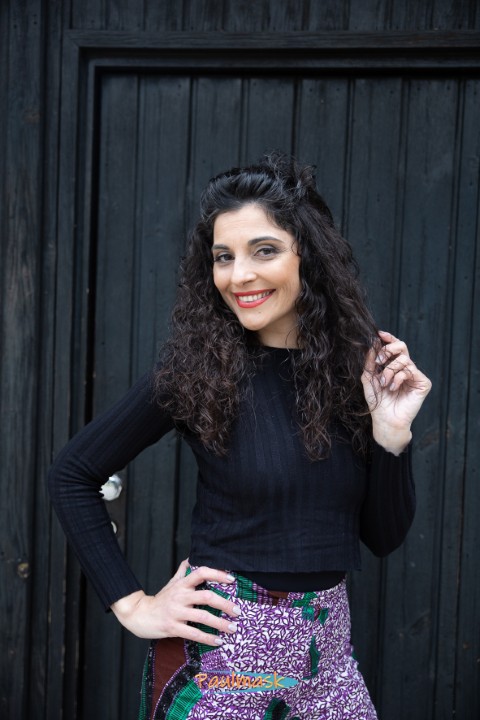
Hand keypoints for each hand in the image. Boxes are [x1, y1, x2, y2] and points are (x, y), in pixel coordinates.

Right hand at [110, 559, 239, 643]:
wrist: (139, 615)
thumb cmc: (160, 599)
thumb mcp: (171, 583)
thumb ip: (183, 572)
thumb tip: (191, 558)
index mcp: (182, 584)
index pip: (201, 573)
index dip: (217, 574)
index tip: (231, 579)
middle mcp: (180, 596)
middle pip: (207, 596)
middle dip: (225, 604)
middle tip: (238, 611)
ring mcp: (176, 612)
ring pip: (202, 616)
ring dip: (220, 623)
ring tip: (232, 628)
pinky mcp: (173, 627)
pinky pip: (193, 633)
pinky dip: (208, 638)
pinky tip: (218, 641)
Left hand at [361, 330, 431, 454]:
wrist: (385, 420)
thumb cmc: (377, 402)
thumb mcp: (369, 378)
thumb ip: (370, 362)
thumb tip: (372, 344)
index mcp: (394, 366)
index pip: (394, 347)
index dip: (389, 339)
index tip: (379, 334)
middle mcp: (406, 368)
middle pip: (402, 347)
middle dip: (389, 350)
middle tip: (380, 360)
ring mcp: (415, 376)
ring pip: (403, 360)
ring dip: (389, 370)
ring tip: (384, 384)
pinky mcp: (423, 383)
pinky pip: (410, 371)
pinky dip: (398, 378)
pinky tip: (393, 388)